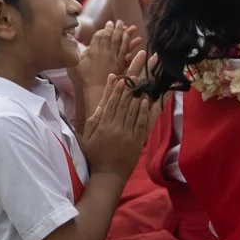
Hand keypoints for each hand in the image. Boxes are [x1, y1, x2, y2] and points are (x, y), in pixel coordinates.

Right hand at [74, 20, 140, 88]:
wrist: (95, 90)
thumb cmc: (83, 79)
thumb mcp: (74, 65)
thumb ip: (75, 54)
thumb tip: (73, 45)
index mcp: (92, 51)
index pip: (99, 35)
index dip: (104, 29)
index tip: (108, 24)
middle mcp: (103, 52)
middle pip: (110, 35)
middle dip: (114, 27)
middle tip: (118, 22)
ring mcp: (113, 57)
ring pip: (119, 40)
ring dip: (124, 32)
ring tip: (128, 27)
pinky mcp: (120, 63)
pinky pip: (127, 50)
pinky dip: (132, 44)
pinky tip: (137, 39)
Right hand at [80, 51, 160, 178]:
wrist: (107, 175)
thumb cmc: (95, 154)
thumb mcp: (88, 135)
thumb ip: (95, 117)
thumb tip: (102, 101)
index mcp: (102, 123)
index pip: (112, 100)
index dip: (118, 85)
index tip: (124, 71)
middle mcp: (115, 126)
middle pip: (126, 99)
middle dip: (135, 79)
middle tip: (143, 63)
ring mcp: (127, 133)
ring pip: (135, 108)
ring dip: (143, 90)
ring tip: (151, 74)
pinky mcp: (137, 140)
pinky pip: (143, 123)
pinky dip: (147, 111)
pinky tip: (151, 98)